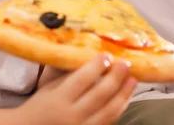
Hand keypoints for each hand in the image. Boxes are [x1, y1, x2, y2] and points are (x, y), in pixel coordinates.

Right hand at [17, 54, 136, 124]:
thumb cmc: (40, 106)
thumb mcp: (50, 88)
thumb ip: (70, 75)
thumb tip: (93, 55)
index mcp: (58, 100)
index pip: (82, 80)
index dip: (97, 66)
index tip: (107, 55)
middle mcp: (70, 116)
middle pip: (99, 95)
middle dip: (116, 78)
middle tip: (126, 64)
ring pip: (109, 111)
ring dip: (123, 94)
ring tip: (133, 79)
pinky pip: (109, 122)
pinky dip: (119, 109)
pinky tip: (125, 97)